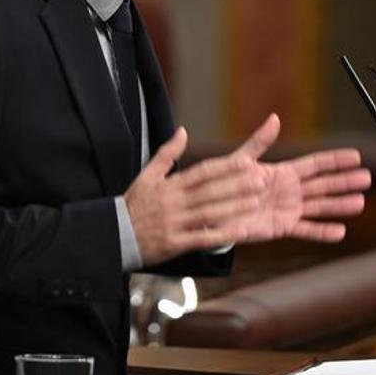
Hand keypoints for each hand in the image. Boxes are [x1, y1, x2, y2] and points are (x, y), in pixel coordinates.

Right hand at [124, 127, 266, 265]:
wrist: (115, 234)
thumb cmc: (134, 205)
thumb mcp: (147, 175)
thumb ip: (167, 153)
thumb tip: (183, 131)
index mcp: (170, 185)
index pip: (202, 173)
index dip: (225, 168)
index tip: (246, 163)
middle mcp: (174, 202)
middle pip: (210, 192)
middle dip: (236, 186)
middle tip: (261, 180)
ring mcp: (175, 223)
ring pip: (208, 213)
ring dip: (233, 208)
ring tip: (255, 203)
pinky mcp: (175, 243)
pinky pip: (201, 238)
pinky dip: (221, 236)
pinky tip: (239, 233)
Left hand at [216, 114, 371, 242]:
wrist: (214, 209)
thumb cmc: (226, 182)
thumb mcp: (241, 160)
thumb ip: (259, 141)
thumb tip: (274, 118)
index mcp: (284, 172)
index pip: (316, 164)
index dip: (336, 160)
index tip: (356, 156)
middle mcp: (290, 190)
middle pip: (324, 184)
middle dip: (345, 181)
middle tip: (367, 179)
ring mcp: (289, 208)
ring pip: (320, 206)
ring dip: (340, 205)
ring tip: (360, 203)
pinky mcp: (283, 226)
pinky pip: (306, 229)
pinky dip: (323, 232)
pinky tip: (340, 232)